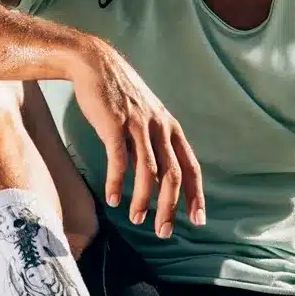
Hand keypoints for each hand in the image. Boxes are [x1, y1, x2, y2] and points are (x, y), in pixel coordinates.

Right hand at [69, 38, 205, 237]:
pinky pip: (119, 159)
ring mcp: (137, 124)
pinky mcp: (115, 123)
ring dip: (143, 199)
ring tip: (136, 219)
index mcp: (169, 127)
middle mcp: (159, 127)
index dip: (196, 195)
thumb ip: (152, 145)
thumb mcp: (145, 117)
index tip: (198, 219)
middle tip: (163, 231)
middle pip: (173, 174)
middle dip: (170, 206)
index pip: (191, 166)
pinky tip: (113, 199)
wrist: (96, 64)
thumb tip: (156, 180)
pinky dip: (116, 182)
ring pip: (148, 170)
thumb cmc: (119, 95)